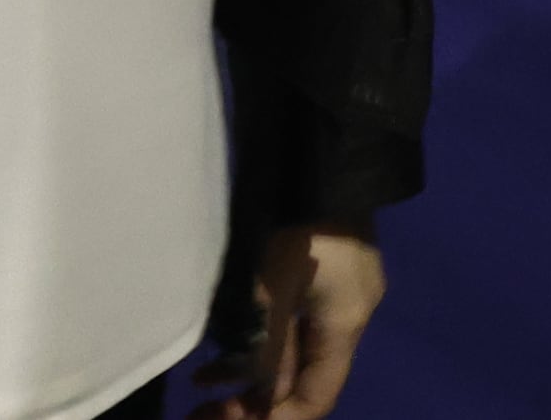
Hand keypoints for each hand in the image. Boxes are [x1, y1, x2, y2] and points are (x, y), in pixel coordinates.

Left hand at [197, 222, 383, 419]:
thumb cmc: (296, 230)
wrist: (319, 157)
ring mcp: (338, 290)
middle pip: (304, 377)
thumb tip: (252, 403)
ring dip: (250, 372)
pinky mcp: (323, 269)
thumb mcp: (269, 294)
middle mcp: (349, 313)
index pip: (317, 398)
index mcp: (346, 323)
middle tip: (200, 409)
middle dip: (253, 400)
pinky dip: (259, 341)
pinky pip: (292, 323)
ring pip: (293, 351)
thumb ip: (262, 353)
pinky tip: (219, 345)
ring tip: (201, 381)